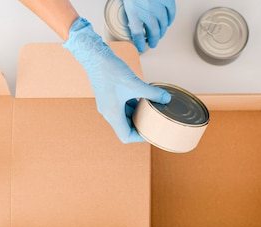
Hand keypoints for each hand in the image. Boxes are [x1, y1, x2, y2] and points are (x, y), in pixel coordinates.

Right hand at [63, 17, 170, 142]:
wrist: (94, 55)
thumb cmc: (109, 70)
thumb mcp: (135, 84)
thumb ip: (152, 93)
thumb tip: (166, 98)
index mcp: (112, 114)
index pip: (126, 136)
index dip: (139, 137)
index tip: (150, 132)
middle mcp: (109, 112)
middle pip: (126, 127)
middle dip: (140, 125)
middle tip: (154, 121)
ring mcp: (108, 104)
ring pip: (125, 115)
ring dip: (137, 114)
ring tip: (151, 109)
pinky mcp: (110, 95)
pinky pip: (123, 105)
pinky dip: (133, 104)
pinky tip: (143, 98)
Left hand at [122, 0, 175, 51]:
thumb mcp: (125, 3)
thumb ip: (127, 17)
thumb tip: (129, 30)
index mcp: (134, 10)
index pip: (137, 34)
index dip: (139, 44)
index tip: (140, 48)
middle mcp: (147, 9)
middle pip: (153, 32)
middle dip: (153, 40)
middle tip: (152, 44)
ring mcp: (158, 5)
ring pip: (163, 24)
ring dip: (161, 31)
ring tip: (159, 34)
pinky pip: (171, 13)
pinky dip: (170, 20)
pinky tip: (167, 23)